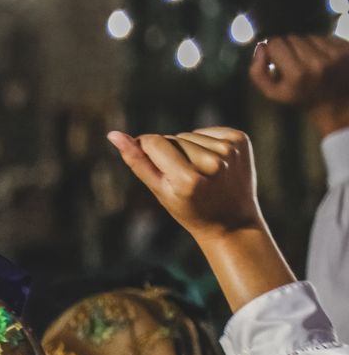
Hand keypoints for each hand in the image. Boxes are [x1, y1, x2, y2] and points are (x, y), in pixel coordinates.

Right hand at [107, 127, 263, 240]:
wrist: (232, 221)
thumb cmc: (189, 210)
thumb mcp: (159, 191)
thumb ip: (137, 162)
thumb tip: (114, 135)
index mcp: (188, 180)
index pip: (155, 143)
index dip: (148, 150)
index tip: (153, 165)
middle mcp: (212, 162)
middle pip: (174, 139)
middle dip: (171, 154)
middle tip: (184, 179)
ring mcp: (229, 150)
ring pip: (190, 135)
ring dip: (189, 149)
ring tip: (200, 172)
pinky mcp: (241, 140)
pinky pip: (209, 132)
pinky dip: (206, 143)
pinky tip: (212, 162)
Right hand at [249, 36, 348, 133]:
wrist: (335, 104)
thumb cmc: (300, 97)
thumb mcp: (273, 93)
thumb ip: (258, 72)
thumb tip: (260, 47)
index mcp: (297, 74)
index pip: (276, 43)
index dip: (272, 50)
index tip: (275, 59)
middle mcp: (317, 62)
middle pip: (292, 37)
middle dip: (288, 48)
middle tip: (293, 63)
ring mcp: (335, 55)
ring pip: (308, 36)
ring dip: (305, 46)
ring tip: (309, 62)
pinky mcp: (347, 49)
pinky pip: (325, 37)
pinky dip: (320, 46)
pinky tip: (323, 59)